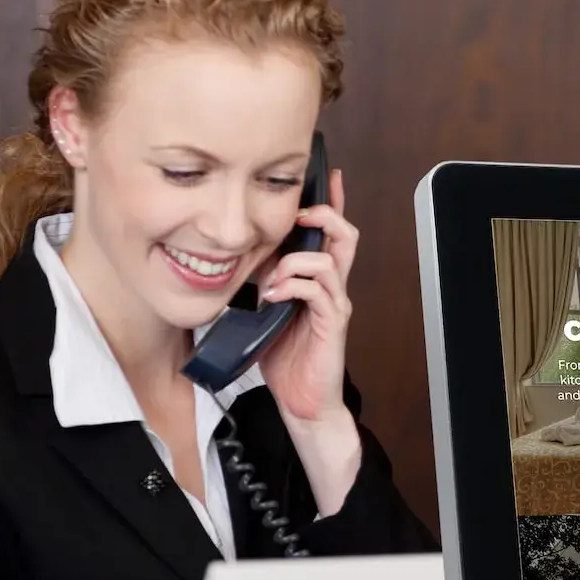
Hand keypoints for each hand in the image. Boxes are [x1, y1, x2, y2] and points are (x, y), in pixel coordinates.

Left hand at [258, 168, 357, 424]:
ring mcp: (334, 304)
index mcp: (317, 282)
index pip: (330, 233)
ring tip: (271, 276)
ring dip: (295, 259)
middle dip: (323, 215)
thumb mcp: (265, 312)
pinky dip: (291, 285)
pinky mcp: (332, 323)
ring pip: (330, 259)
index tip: (326, 176)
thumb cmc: (286, 360)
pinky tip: (271, 297)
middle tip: (299, 214)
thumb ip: (259, 284)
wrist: (304, 402)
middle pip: (345, 235)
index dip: (330, 203)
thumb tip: (234, 261)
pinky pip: (317, 290)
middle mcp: (332, 288)